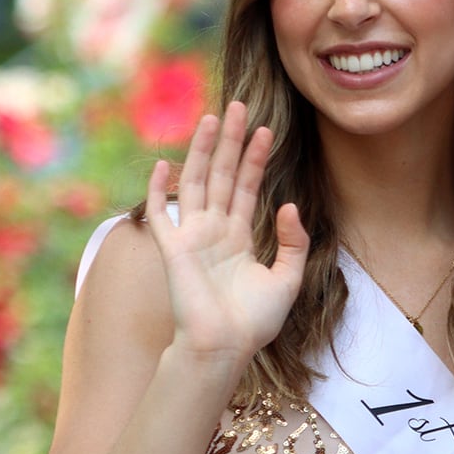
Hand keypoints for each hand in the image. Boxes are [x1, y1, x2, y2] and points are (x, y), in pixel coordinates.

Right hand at [145, 103, 308, 365]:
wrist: (225, 348)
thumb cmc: (254, 322)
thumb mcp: (288, 278)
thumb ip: (293, 242)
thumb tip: (289, 205)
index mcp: (238, 237)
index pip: (246, 187)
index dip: (255, 158)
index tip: (266, 130)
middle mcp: (213, 231)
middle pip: (221, 175)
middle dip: (229, 141)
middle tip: (238, 106)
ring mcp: (191, 237)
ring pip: (196, 183)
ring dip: (202, 150)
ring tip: (213, 117)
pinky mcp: (174, 249)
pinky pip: (162, 214)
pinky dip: (160, 190)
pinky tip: (164, 163)